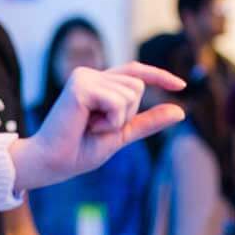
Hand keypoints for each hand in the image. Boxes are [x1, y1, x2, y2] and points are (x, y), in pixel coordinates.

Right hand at [9, 62, 185, 190]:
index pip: (135, 71)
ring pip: (131, 93)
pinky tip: (87, 124)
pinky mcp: (81, 84)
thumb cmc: (79, 150)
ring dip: (117, 120)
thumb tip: (181, 111)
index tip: (182, 86)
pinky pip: (118, 102)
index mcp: (98, 83)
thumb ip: (147, 122)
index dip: (159, 75)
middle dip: (126, 114)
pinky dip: (109, 121)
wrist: (52, 162)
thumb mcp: (121, 134)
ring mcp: (85, 77)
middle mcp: (91, 74)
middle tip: (97, 127)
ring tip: (89, 126)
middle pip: (138, 86)